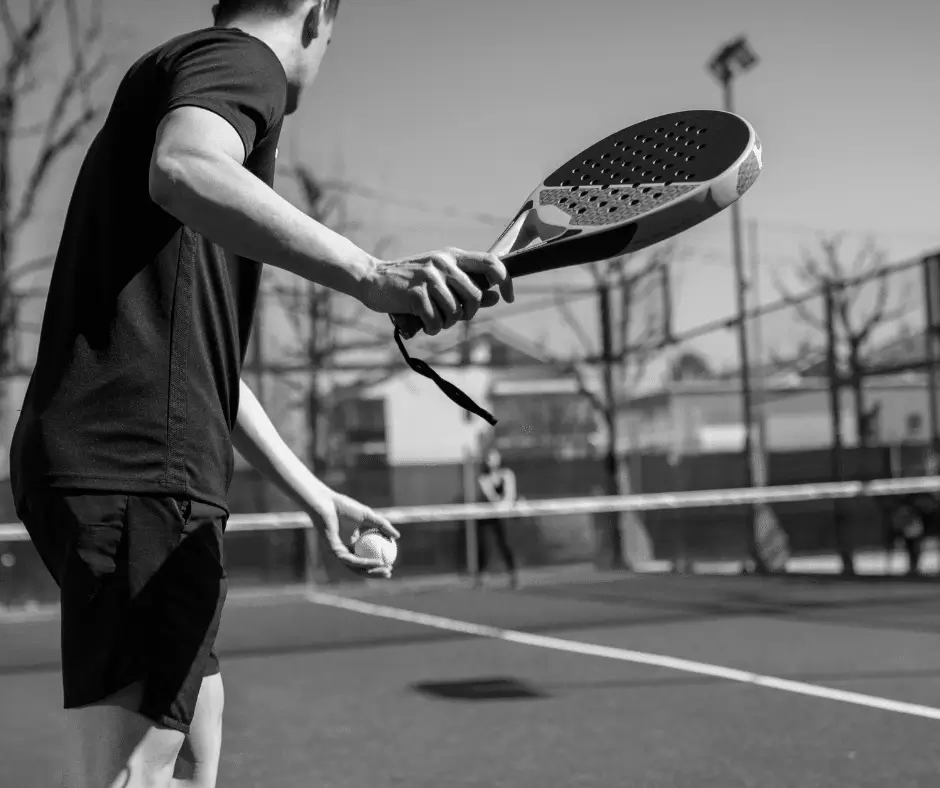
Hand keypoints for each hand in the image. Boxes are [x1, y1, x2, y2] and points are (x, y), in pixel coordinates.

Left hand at [306, 490, 400, 578]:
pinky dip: (365, 563)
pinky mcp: (334, 552)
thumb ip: (383, 526)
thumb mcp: (369, 516)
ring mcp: (339, 552)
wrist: (327, 503)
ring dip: (372, 571)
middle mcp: (345, 550)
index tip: (392, 563)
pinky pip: (352, 560)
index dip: (379, 563)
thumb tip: (397, 537)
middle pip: (362, 567)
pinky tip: (377, 562)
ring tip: (386, 570)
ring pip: (357, 567)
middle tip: (389, 572)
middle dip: (376, 573)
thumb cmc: (345, 507)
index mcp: (352, 543)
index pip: (366, 557)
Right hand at [358, 247, 513, 336]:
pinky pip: (436, 320)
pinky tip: (421, 322)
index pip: (490, 262)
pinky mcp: (415, 292)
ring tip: (432, 318)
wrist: (373, 279)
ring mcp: (429, 277)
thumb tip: (496, 297)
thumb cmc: (410, 283)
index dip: (505, 280)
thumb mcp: (440, 279)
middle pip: (475, 296)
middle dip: (468, 314)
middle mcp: (443, 263)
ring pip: (455, 312)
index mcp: (452, 257)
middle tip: (453, 317)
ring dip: (445, 323)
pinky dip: (431, 327)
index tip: (508, 297)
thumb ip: (467, 287)